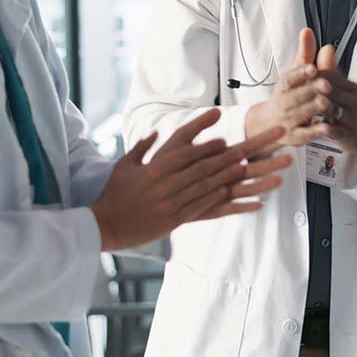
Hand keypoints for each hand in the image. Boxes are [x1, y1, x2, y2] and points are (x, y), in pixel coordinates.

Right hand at [92, 109, 293, 250]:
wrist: (104, 225)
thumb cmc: (115, 193)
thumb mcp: (125, 165)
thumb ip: (142, 147)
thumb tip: (153, 132)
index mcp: (155, 170)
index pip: (186, 155)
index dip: (206, 148)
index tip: (224, 141)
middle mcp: (167, 186)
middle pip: (203, 170)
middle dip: (229, 158)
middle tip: (251, 150)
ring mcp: (173, 204)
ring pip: (208, 189)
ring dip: (232, 179)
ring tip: (253, 171)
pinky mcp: (176, 221)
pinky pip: (207, 211)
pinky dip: (228, 205)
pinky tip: (247, 201)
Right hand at [245, 28, 335, 153]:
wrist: (269, 124)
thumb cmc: (288, 94)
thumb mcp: (295, 73)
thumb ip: (305, 54)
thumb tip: (308, 30)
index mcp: (283, 86)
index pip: (289, 78)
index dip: (300, 73)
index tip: (312, 68)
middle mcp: (283, 103)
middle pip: (296, 96)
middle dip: (310, 90)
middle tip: (325, 84)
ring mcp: (288, 121)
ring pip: (300, 114)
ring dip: (312, 109)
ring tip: (326, 102)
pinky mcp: (295, 136)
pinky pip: (305, 134)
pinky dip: (315, 132)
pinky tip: (327, 128)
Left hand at [283, 43, 356, 157]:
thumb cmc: (354, 108)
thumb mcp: (347, 88)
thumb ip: (333, 70)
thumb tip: (326, 47)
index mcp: (352, 87)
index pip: (331, 76)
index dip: (313, 75)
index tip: (299, 74)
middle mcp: (354, 100)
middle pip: (332, 91)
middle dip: (314, 89)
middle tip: (296, 88)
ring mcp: (353, 118)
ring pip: (335, 110)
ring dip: (320, 107)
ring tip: (304, 106)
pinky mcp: (351, 135)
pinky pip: (339, 131)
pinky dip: (329, 129)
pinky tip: (318, 127)